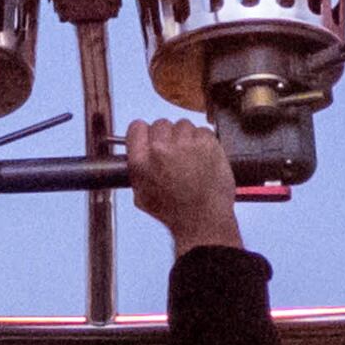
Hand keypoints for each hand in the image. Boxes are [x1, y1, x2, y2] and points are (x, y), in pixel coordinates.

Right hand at [123, 119, 240, 251]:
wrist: (203, 221)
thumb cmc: (174, 213)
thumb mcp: (141, 196)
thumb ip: (137, 171)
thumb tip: (137, 153)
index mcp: (141, 161)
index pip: (137, 127)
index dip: (145, 133)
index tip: (151, 139)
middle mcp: (160, 149)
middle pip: (161, 124)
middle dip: (168, 136)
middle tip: (176, 153)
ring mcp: (185, 144)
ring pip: (183, 125)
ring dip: (187, 138)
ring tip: (192, 158)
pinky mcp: (207, 143)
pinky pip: (203, 131)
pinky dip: (205, 142)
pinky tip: (204, 158)